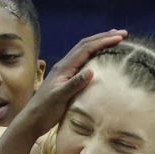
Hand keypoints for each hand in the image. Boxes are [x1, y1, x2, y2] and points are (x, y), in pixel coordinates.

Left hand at [12, 30, 127, 144]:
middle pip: (85, 45)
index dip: (103, 41)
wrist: (32, 120)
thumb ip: (74, 84)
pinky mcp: (65, 78)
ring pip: (83, 51)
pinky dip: (93, 54)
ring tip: (112, 38)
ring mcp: (64, 71)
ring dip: (98, 43)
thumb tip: (91, 70)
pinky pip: (81, 60)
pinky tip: (98, 57)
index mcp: (64, 68)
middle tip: (122, 33)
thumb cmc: (45, 111)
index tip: (119, 37)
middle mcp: (64, 65)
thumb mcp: (60, 98)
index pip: (86, 49)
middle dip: (103, 37)